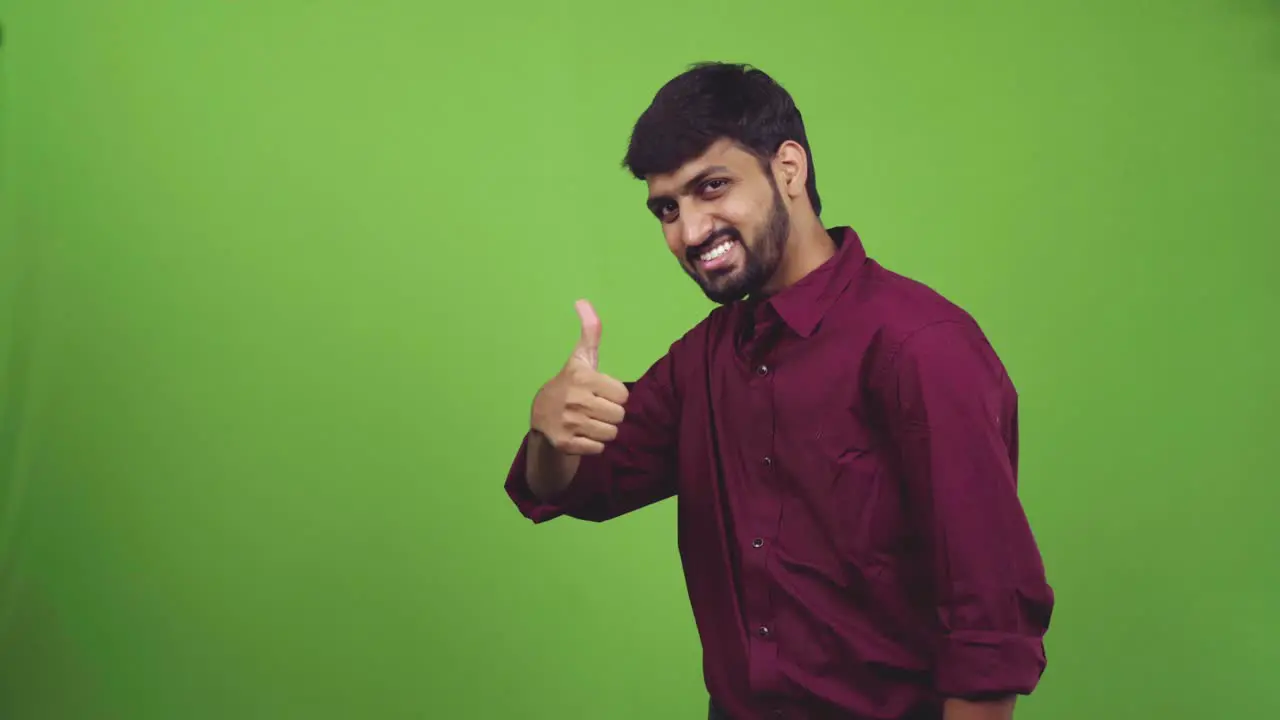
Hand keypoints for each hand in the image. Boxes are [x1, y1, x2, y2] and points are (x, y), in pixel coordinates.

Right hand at [530, 299, 629, 455]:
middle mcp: (574, 400)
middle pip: (618, 416)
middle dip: (610, 415)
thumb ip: (590, 332)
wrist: (541, 416)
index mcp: (582, 378)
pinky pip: (598, 448)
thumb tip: (582, 301)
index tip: (600, 393)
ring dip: (603, 431)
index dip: (615, 396)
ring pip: (610, 434)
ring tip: (590, 422)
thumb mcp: (580, 358)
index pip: (623, 395)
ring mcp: (569, 423)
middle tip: (596, 410)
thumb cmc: (570, 384)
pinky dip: (593, 445)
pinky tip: (582, 435)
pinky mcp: (565, 444)